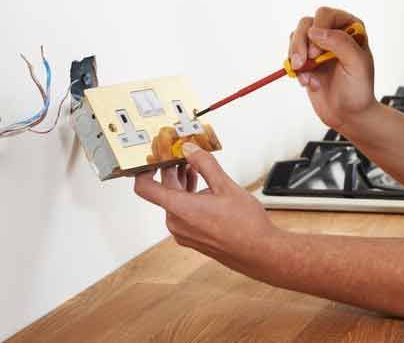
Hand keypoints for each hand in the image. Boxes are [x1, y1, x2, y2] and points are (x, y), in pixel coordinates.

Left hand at [133, 143, 282, 273]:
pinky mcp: (191, 238)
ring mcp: (183, 233)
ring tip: (196, 169)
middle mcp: (176, 223)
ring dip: (182, 184)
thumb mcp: (225, 185)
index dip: (144, 169)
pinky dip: (188, 198)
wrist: (259, 252)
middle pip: (163, 192)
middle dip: (172, 172)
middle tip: (182, 154)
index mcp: (180, 209)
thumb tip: (189, 150)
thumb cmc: (246, 225)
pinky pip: (182, 214)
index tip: (152, 157)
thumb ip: (204, 164)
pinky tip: (203, 189)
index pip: (145, 187)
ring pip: (174, 202)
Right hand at [288, 6, 377, 131]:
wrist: (348, 114)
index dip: (318, 30)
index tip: (316, 53)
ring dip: (295, 56)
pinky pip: (291, 54)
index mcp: (350, 28)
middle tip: (303, 63)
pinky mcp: (306, 60)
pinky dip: (294, 68)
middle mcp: (333, 33)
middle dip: (301, 44)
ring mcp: (318, 46)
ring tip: (306, 76)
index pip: (326, 15)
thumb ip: (340, 43)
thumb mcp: (357, 65)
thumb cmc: (358, 90)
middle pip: (307, 23)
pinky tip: (307, 82)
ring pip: (296, 36)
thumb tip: (315, 31)